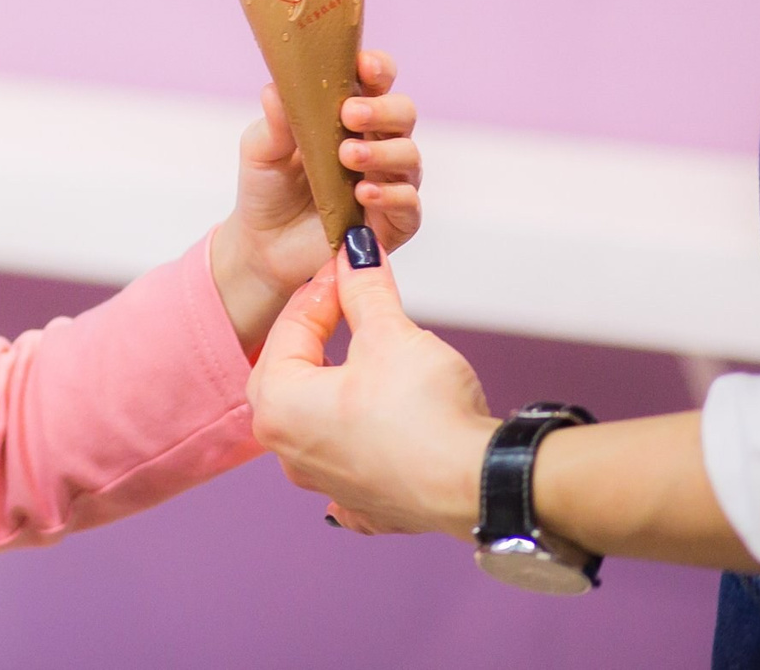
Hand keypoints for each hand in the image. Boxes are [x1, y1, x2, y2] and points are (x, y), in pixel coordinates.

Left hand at [210, 47, 421, 353]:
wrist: (262, 244)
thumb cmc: (267, 187)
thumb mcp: (260, 150)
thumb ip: (275, 121)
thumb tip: (276, 87)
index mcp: (347, 114)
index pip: (376, 80)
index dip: (378, 68)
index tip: (363, 65)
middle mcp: (377, 141)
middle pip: (404, 112)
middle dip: (382, 109)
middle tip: (350, 115)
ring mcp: (389, 180)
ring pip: (410, 155)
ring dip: (382, 151)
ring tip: (347, 156)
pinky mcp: (394, 220)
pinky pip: (409, 203)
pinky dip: (390, 194)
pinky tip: (363, 192)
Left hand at [248, 239, 494, 537]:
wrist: (479, 485)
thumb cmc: (426, 416)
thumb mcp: (390, 334)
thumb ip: (365, 290)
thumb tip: (356, 254)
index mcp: (280, 405)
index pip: (290, 330)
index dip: (320, 292)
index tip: (342, 269)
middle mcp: (289, 450)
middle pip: (288, 375)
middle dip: (314, 337)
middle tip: (340, 306)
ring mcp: (325, 484)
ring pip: (312, 422)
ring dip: (329, 388)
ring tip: (360, 357)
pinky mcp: (365, 505)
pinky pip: (345, 469)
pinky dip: (350, 447)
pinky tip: (360, 438)